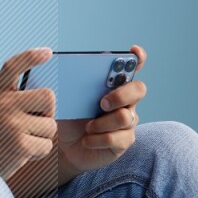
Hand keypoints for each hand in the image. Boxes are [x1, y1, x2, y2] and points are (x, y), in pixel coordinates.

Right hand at [0, 47, 57, 178]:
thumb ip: (15, 98)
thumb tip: (49, 97)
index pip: (12, 66)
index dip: (30, 57)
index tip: (48, 52)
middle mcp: (2, 104)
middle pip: (48, 97)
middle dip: (47, 113)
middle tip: (30, 124)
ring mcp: (10, 123)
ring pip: (51, 126)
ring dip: (42, 137)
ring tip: (21, 141)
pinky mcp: (19, 145)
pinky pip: (47, 145)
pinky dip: (38, 152)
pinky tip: (21, 153)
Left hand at [58, 45, 147, 179]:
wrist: (63, 147)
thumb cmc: (67, 118)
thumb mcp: (65, 100)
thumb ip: (69, 84)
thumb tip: (59, 69)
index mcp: (111, 86)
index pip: (131, 68)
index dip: (136, 59)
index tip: (134, 51)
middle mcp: (125, 101)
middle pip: (138, 89)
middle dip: (121, 94)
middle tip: (101, 103)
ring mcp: (127, 122)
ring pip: (126, 117)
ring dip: (102, 123)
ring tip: (87, 127)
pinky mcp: (124, 141)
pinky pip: (116, 138)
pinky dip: (97, 139)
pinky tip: (86, 140)